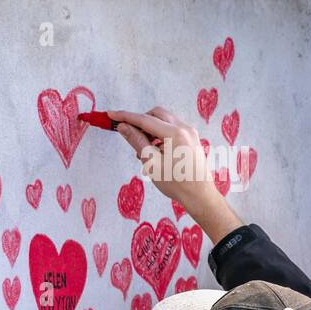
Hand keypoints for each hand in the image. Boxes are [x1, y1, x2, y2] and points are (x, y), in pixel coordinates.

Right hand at [107, 106, 241, 244]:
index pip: (145, 119)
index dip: (126, 116)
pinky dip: (159, 133)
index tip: (110, 114)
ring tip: (143, 149)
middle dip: (140, 120)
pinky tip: (155, 151)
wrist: (199, 195)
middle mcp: (185, 128)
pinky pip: (171, 128)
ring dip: (150, 128)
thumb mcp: (152, 163)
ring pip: (164, 120)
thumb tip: (123, 127)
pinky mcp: (191, 137)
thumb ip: (137, 141)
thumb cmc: (175, 182)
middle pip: (156, 114)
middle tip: (128, 134)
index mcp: (175, 133)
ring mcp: (190, 132)